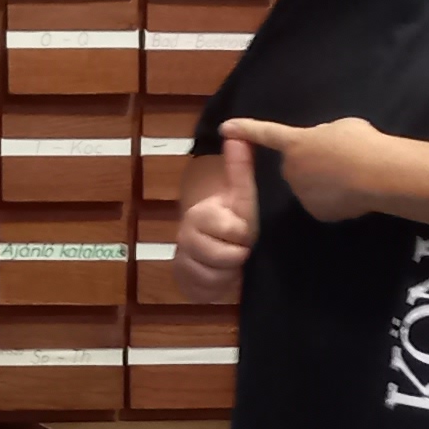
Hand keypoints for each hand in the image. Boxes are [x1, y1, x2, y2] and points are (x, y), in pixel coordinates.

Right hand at [175, 136, 259, 302]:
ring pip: (214, 277)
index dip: (242, 232)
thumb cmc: (232, 217)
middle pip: (221, 256)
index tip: (245, 230)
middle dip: (238, 255)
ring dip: (230, 273)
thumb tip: (236, 134)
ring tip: (234, 263)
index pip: (227, 227)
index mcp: (199, 215)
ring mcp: (182, 262)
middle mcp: (185, 238)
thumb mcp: (241, 194)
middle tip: (243, 249)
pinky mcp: (185, 285)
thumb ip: (239, 167)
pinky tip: (224, 277)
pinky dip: (220, 288)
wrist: (214, 244)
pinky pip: (206, 293)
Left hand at [215, 116, 406, 223]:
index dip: (245, 129)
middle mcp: (291, 169)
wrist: (376, 174)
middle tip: (340, 160)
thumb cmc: (360, 142)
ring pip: (309, 186)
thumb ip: (322, 137)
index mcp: (295, 143)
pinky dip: (334, 200)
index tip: (226, 128)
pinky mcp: (316, 212)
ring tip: (350, 177)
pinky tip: (351, 194)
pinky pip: (323, 204)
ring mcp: (302, 193)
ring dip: (323, 182)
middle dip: (312, 164)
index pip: (265, 134)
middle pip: (296, 166)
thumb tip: (323, 145)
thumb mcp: (339, 128)